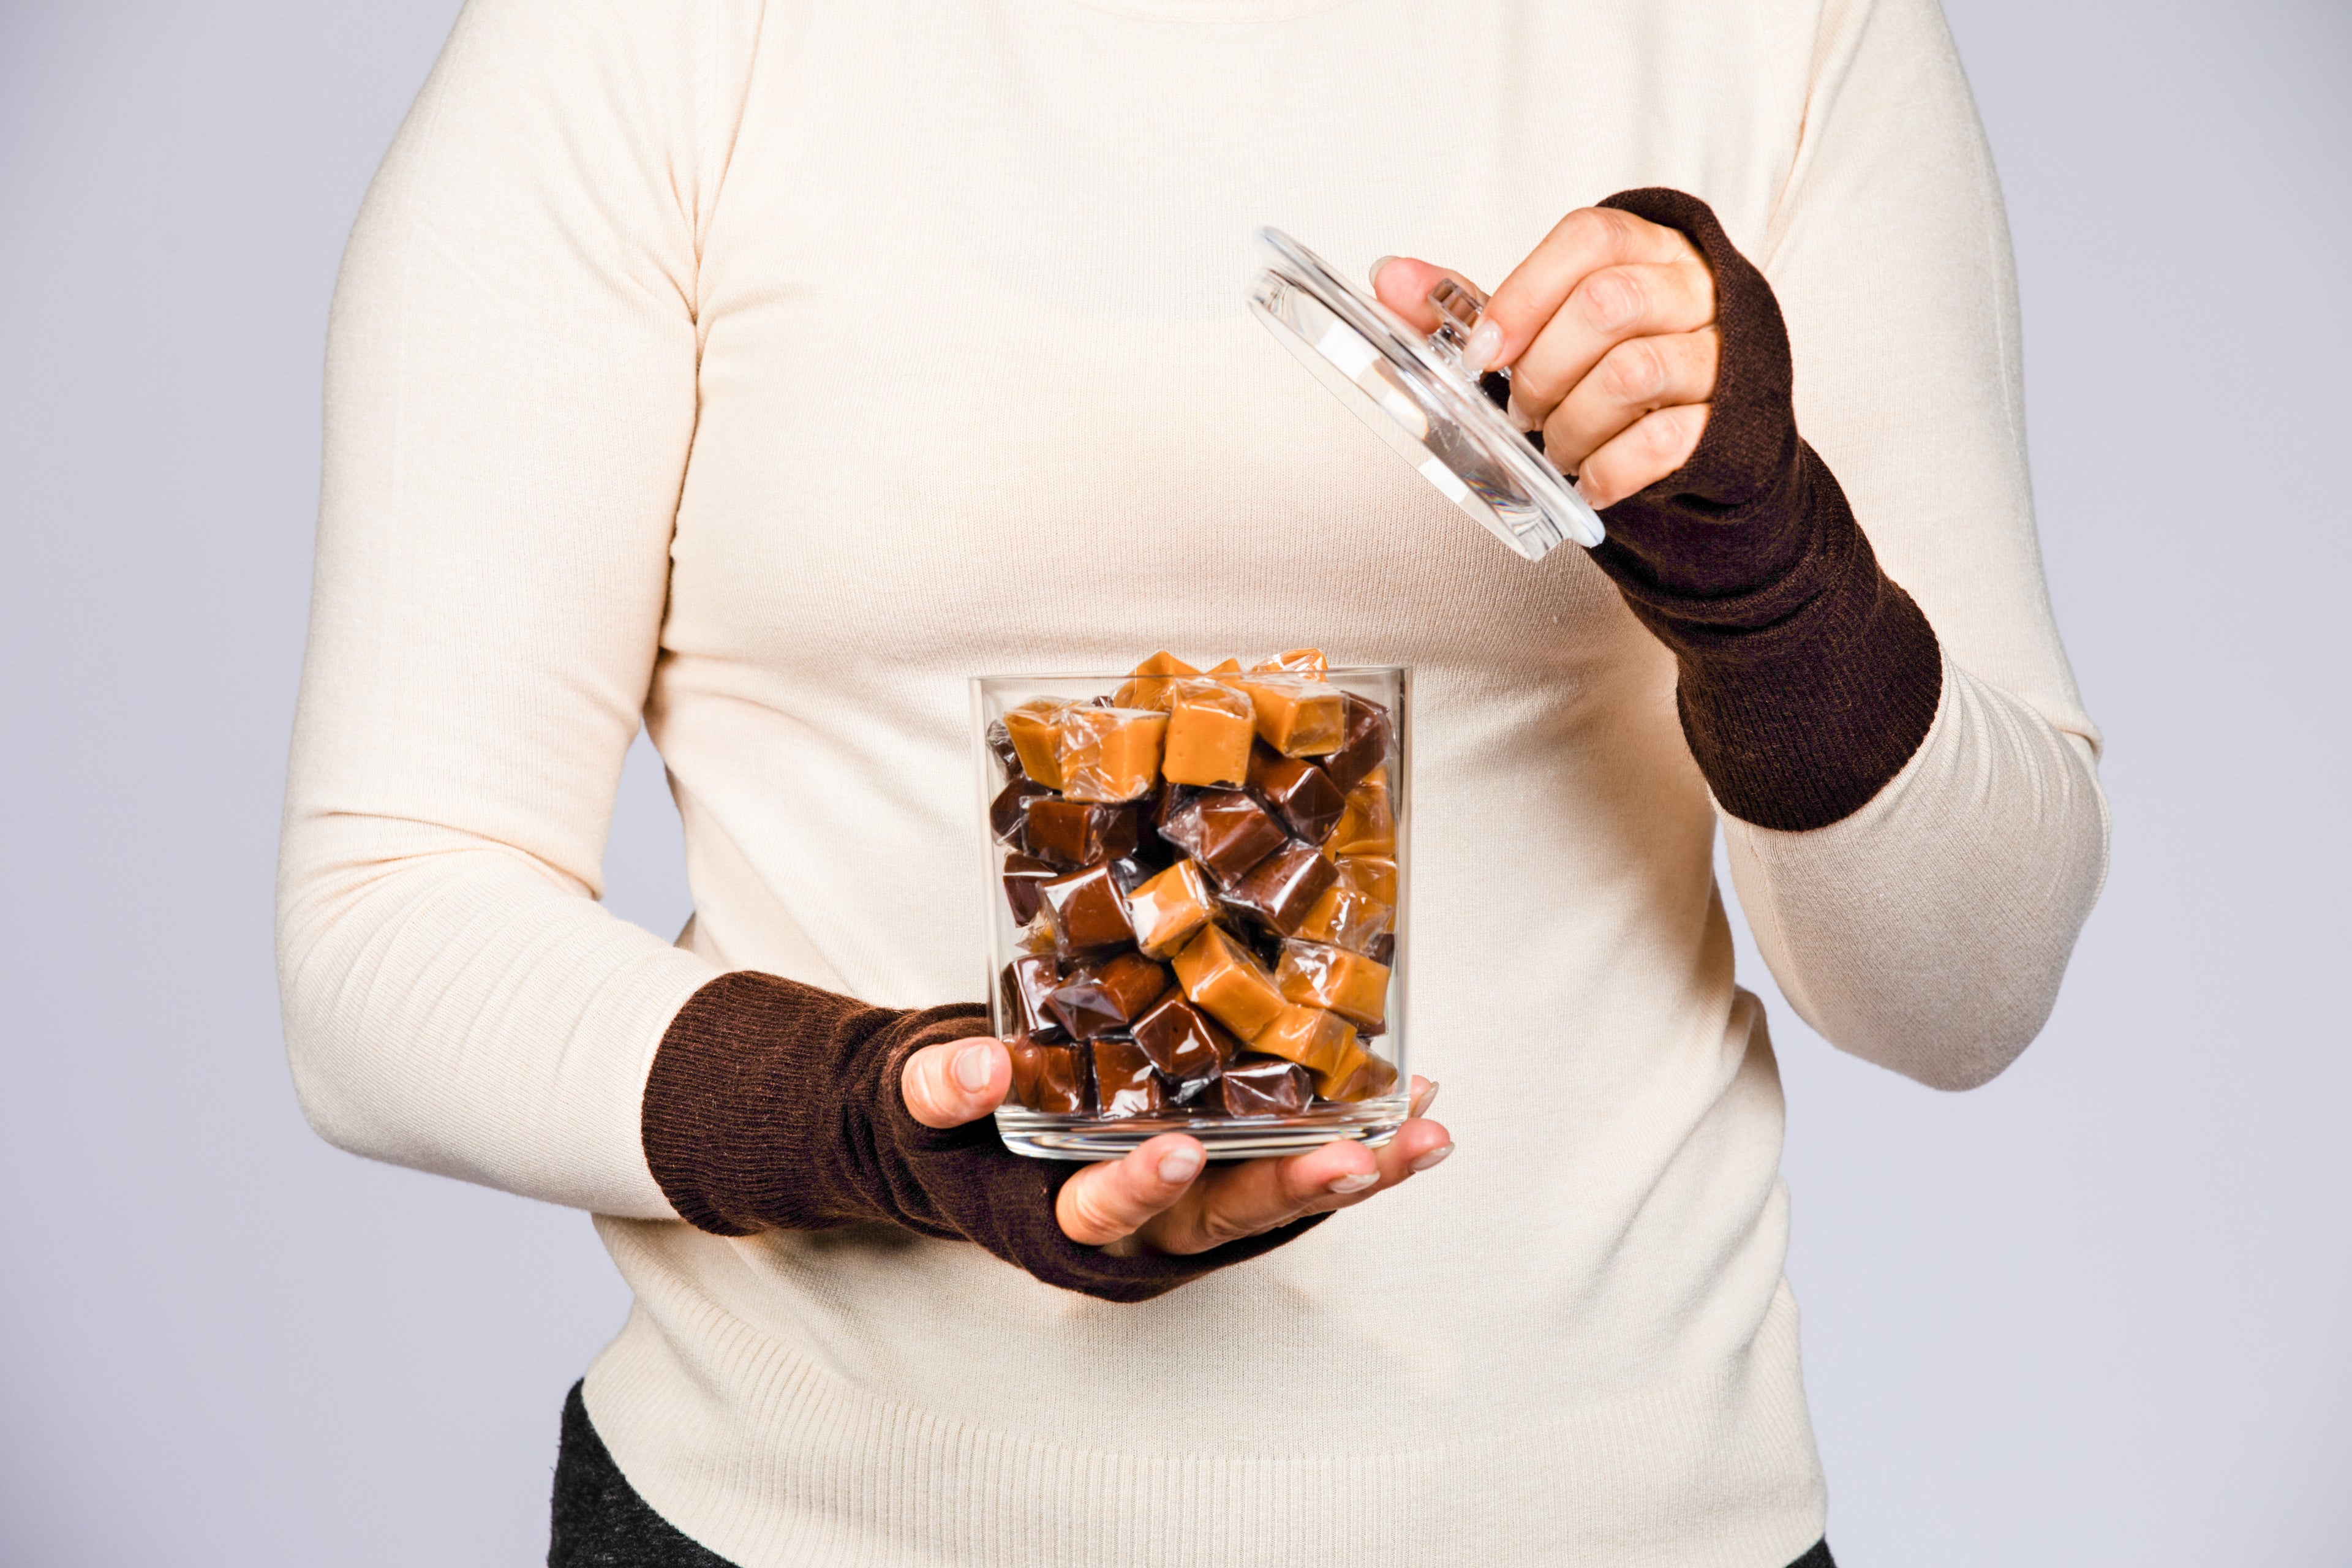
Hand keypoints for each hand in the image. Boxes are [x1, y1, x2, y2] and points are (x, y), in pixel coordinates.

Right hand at [901, 1035, 1452, 1253]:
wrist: (970, 1123)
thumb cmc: (946, 1119)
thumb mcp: (918, 1100)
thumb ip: (939, 1087)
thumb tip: (979, 1068)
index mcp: (1059, 1217)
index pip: (1100, 1212)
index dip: (1137, 1186)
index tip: (1176, 1149)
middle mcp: (1141, 1225)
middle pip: (1224, 1217)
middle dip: (1293, 1188)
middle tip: (1357, 1159)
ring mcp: (1190, 1204)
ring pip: (1279, 1195)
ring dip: (1356, 1169)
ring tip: (1424, 1135)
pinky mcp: (1226, 1173)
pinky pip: (1297, 1159)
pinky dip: (1356, 1134)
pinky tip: (1412, 1100)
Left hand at [1372, 206, 1719, 508]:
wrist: (1698, 426)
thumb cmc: (1609, 362)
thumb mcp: (1542, 325)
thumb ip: (1469, 304)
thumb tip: (1389, 277)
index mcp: (1644, 248)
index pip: (1588, 240)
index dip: (1525, 295)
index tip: (1483, 353)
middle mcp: (1691, 289)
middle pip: (1607, 305)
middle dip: (1542, 370)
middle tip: (1519, 410)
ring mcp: (1716, 354)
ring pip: (1634, 374)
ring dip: (1570, 424)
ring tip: (1554, 446)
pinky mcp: (1726, 422)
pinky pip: (1661, 442)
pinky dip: (1608, 469)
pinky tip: (1587, 481)